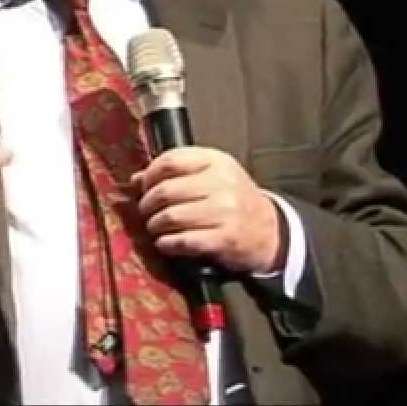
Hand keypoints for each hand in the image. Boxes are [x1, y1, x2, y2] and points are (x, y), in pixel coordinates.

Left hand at [129, 146, 284, 274]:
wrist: (270, 231)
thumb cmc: (234, 200)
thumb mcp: (212, 176)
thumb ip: (177, 172)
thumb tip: (136, 179)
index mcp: (216, 161)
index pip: (169, 161)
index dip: (149, 175)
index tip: (144, 187)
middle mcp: (221, 183)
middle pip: (164, 191)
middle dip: (147, 205)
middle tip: (146, 212)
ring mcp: (225, 211)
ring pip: (170, 217)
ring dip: (154, 226)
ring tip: (155, 228)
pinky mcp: (224, 239)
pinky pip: (182, 241)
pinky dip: (166, 244)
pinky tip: (165, 244)